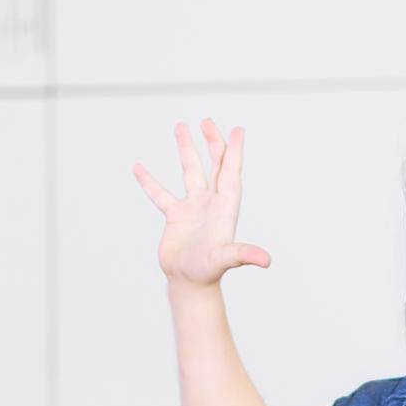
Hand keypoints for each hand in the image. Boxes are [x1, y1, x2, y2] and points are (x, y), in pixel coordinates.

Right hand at [133, 119, 271, 287]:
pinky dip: (150, 182)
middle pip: (213, 166)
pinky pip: (161, 194)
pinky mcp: (175, 217)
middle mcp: (210, 204)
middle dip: (212, 143)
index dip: (234, 152)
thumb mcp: (225, 259)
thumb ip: (243, 254)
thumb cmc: (208, 273)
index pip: (230, 173)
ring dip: (186, 150)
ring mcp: (193, 209)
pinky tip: (138, 167)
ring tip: (180, 127)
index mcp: (224, 207)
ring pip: (190, 173)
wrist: (190, 284)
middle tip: (207, 121)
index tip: (238, 130)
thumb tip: (266, 260)